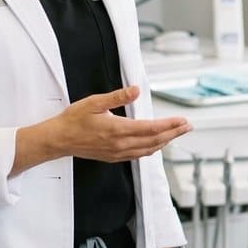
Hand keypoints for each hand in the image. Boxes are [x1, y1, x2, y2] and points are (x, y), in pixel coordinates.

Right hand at [16, 86, 191, 172]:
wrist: (59, 140)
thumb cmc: (74, 120)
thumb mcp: (94, 102)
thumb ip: (117, 96)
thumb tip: (136, 90)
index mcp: (118, 130)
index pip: (151, 128)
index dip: (170, 125)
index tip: (183, 121)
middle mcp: (121, 144)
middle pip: (155, 140)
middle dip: (174, 133)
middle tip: (188, 127)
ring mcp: (118, 153)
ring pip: (149, 149)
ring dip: (165, 142)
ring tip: (177, 134)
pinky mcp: (114, 157)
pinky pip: (139, 155)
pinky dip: (152, 149)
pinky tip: (156, 144)